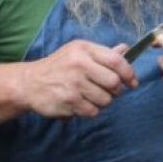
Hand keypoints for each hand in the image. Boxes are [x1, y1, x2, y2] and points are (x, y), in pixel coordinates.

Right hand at [18, 40, 136, 119]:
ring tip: (91, 96)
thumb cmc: (59, 66)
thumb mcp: (78, 52)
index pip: (117, 61)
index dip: (129, 74)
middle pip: (114, 83)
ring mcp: (74, 84)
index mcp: (84, 49)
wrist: (30, 82)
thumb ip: (102, 53)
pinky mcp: (69, 101)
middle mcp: (79, 64)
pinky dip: (90, 110)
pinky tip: (80, 104)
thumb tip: (126, 49)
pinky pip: (93, 111)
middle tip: (108, 91)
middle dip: (116, 91)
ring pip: (106, 100)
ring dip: (103, 102)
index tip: (132, 82)